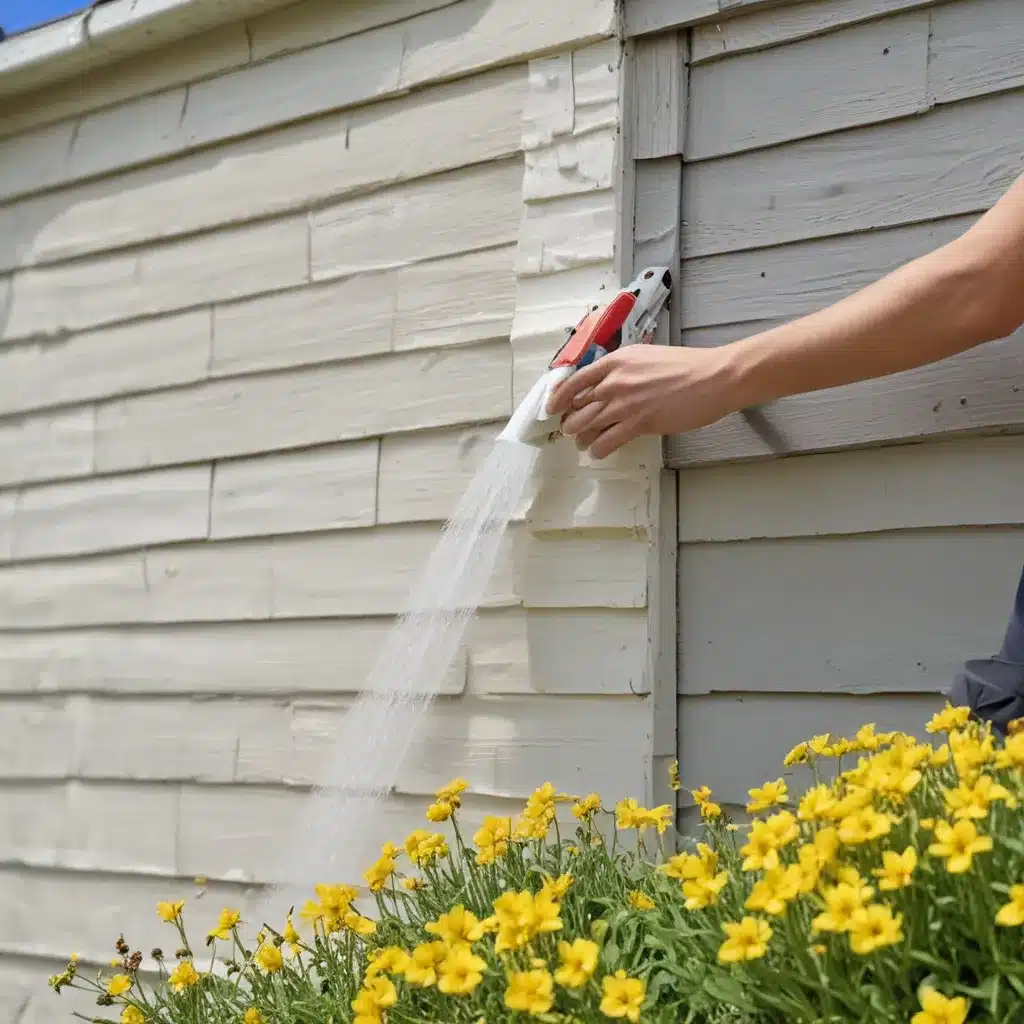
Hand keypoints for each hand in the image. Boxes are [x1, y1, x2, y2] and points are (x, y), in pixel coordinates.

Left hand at [544, 344, 743, 458]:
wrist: (712, 378)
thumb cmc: (685, 366)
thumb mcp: (646, 357)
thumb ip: (623, 369)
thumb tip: (606, 383)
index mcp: (616, 361)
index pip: (575, 380)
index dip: (559, 396)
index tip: (552, 407)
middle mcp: (615, 381)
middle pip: (578, 406)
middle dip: (570, 421)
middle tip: (570, 429)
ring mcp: (625, 403)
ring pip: (588, 425)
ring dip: (581, 437)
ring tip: (582, 443)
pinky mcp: (638, 423)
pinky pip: (607, 441)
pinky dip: (598, 449)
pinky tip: (597, 452)